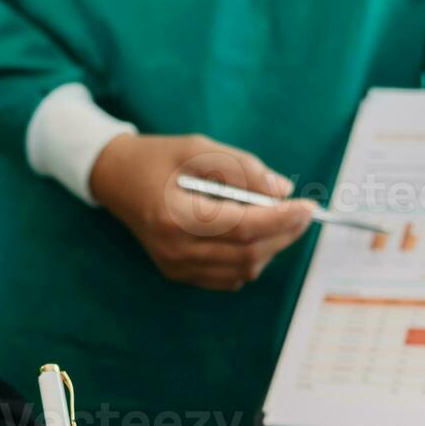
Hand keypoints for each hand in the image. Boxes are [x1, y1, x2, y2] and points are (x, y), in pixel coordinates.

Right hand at [90, 133, 315, 290]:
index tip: (308, 206)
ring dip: (270, 247)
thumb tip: (283, 192)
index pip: (241, 226)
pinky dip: (250, 259)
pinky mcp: (178, 274)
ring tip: (278, 221)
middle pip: (247, 253)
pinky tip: (252, 236)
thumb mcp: (198, 148)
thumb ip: (241, 168)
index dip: (280, 219)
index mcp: (174, 215)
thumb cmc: (159, 158)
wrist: (116, 179)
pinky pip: (229, 278)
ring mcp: (176, 266)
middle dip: (283, 234)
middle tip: (303, 213)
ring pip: (242, 269)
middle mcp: (174, 249)